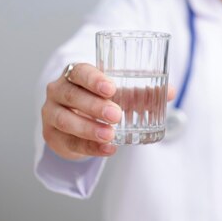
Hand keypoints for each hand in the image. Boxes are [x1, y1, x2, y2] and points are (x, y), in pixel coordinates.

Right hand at [41, 63, 175, 159]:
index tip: (111, 88)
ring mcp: (51, 114)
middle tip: (116, 114)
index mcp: (75, 74)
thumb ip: (141, 92)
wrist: (75, 120)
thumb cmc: (99, 99)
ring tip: (110, 134)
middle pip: (71, 95)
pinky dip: (90, 147)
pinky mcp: (53, 136)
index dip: (94, 79)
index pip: (79, 71)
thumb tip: (170, 92)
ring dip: (89, 128)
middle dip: (94, 105)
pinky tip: (108, 149)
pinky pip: (70, 142)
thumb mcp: (119, 94)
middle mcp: (58, 91)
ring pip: (65, 120)